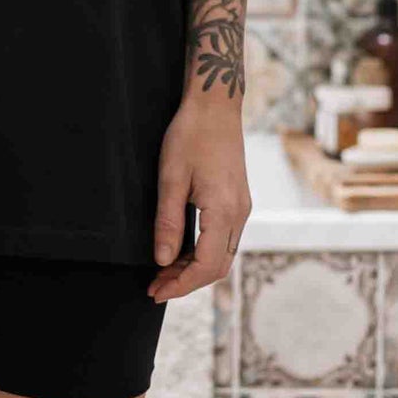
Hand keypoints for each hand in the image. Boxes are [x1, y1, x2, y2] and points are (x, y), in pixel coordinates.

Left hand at [147, 97, 250, 301]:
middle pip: (217, 267)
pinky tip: (181, 252)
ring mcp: (242, 208)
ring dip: (194, 269)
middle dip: (186, 282)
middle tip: (155, 287)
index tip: (156, 292)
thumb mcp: (171, 177)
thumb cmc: (191, 134)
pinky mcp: (238, 201)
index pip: (206, 266)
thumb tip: (163, 260)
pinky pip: (224, 239)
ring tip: (163, 273)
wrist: (216, 105)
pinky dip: (203, 253)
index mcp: (224, 210)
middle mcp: (239, 214)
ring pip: (222, 255)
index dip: (180, 284)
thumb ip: (168, 222)